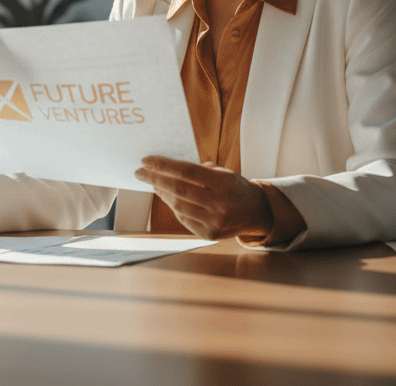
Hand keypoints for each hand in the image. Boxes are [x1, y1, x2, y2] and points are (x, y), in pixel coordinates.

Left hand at [134, 156, 271, 240]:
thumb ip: (199, 170)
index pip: (187, 171)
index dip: (163, 165)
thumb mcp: (224, 172)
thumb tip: (166, 168)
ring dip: (161, 192)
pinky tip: (167, 197)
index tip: (146, 160)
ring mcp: (214, 222)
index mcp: (225, 183)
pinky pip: (183, 218)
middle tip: (140, 172)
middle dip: (155, 178)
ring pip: (177, 206)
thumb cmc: (235, 188)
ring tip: (153, 183)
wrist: (256, 213)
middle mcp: (220, 204)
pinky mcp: (209, 234)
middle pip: (178, 189)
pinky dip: (173, 206)